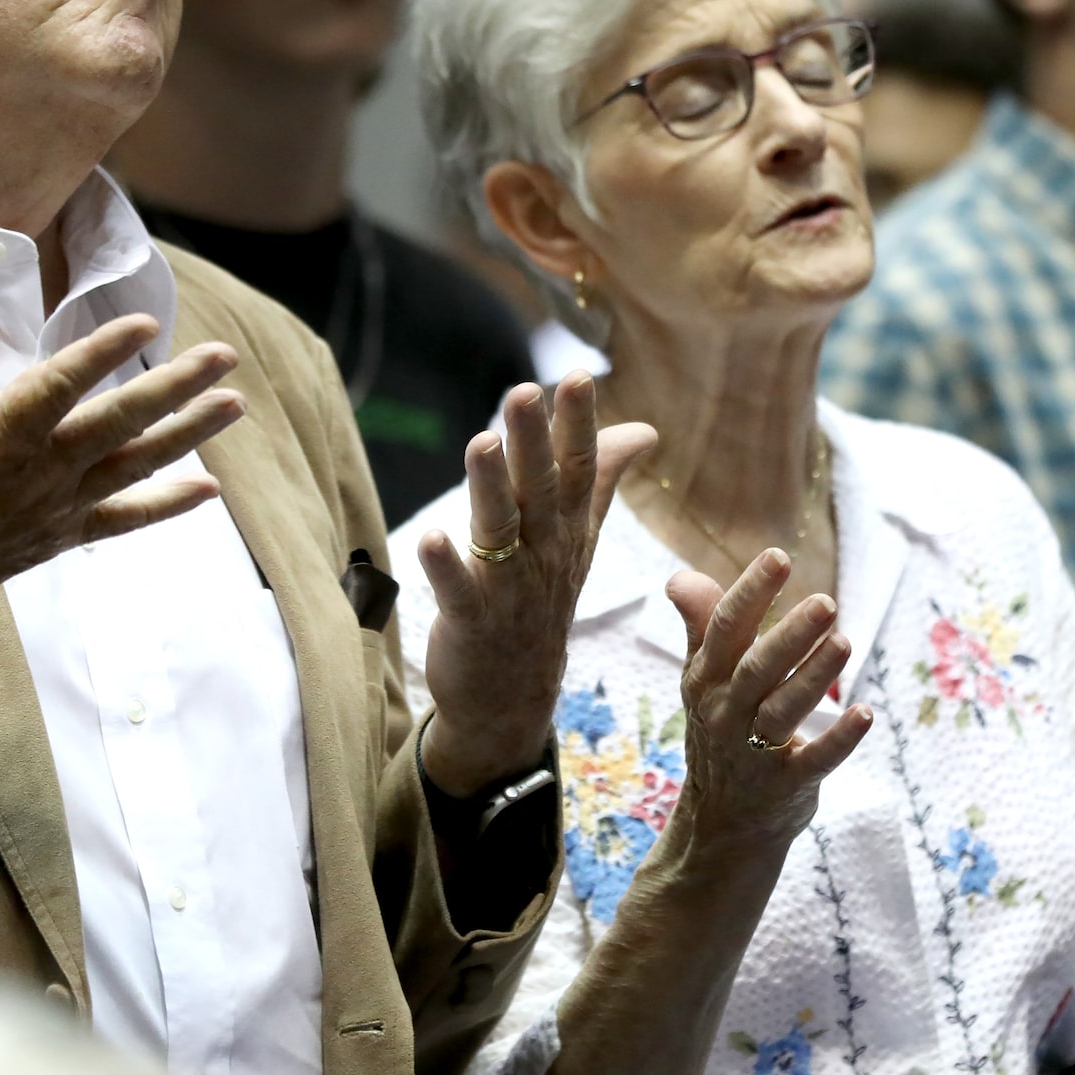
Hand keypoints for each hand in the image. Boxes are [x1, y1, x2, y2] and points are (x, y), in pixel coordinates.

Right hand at [0, 313, 242, 745]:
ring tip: (234, 403)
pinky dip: (168, 506)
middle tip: (223, 355)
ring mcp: (57, 507)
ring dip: (188, 434)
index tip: (144, 323)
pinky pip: (125, 519)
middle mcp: (38, 473)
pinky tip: (209, 489)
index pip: (59, 386)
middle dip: (174, 387)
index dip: (101, 354)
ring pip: (135, 465)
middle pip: (119, 423)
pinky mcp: (63, 535)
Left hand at [413, 375, 656, 794]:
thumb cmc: (541, 601)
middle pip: (541, 490)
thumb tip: (643, 429)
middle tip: (525, 391)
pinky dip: (446, 568)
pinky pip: (459, 593)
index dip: (578, 425)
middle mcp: (544, 554)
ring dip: (491, 487)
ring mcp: (509, 590)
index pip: (580, 470)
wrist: (513, 697)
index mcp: (568, 530)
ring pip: (501, 530)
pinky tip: (431, 538)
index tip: (577, 376)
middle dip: (533, 441)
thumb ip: (603, 478)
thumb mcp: (579, 538)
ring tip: (481, 443)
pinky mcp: (471, 622)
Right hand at [659, 557, 872, 873]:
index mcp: (707, 679)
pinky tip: (865, 714)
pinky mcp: (788, 785)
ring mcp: (755, 752)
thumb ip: (703, 627)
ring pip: (784, 710)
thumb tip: (680, 577)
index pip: (725, 629)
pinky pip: (815, 761)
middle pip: (757, 668)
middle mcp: (727, 713)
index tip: (779, 557)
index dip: (751, 592)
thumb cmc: (721, 733)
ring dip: (814, 678)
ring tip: (844, 643)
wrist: (722, 822)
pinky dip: (840, 739)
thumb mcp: (703, 681)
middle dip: (789, 635)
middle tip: (826, 602)